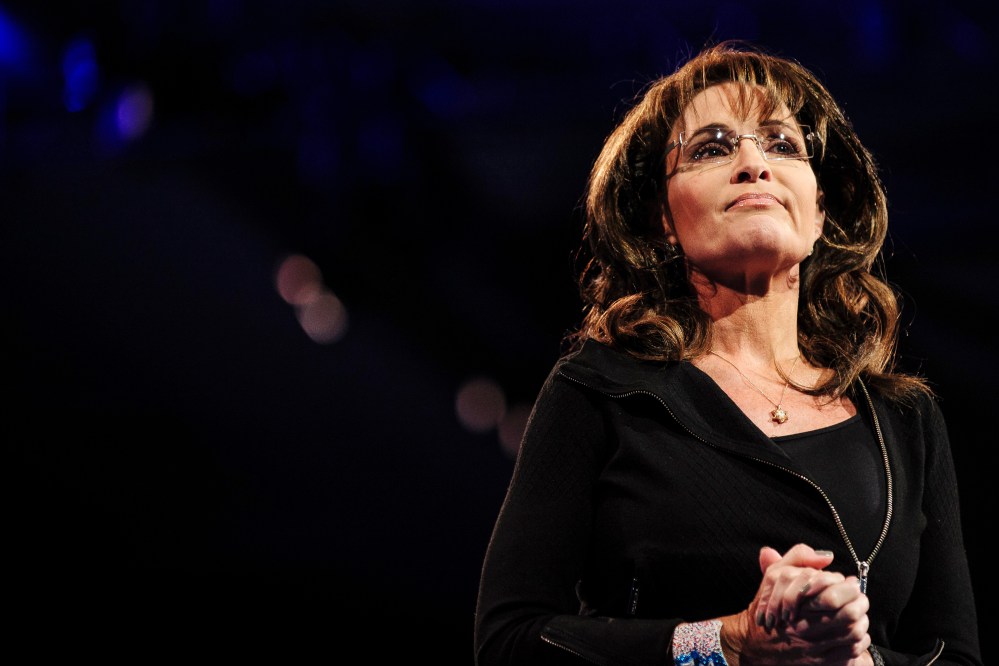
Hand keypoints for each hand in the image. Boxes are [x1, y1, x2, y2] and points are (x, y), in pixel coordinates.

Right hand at [718, 544, 870, 665]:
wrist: (753, 643)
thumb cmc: (769, 607)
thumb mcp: (775, 575)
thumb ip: (798, 557)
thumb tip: (827, 557)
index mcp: (796, 601)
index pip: (833, 592)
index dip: (849, 586)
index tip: (852, 583)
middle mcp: (805, 625)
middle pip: (847, 614)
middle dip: (860, 603)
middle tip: (861, 598)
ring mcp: (813, 646)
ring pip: (852, 633)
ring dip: (862, 622)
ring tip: (860, 614)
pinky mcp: (819, 662)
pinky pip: (850, 652)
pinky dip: (859, 641)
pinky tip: (857, 633)